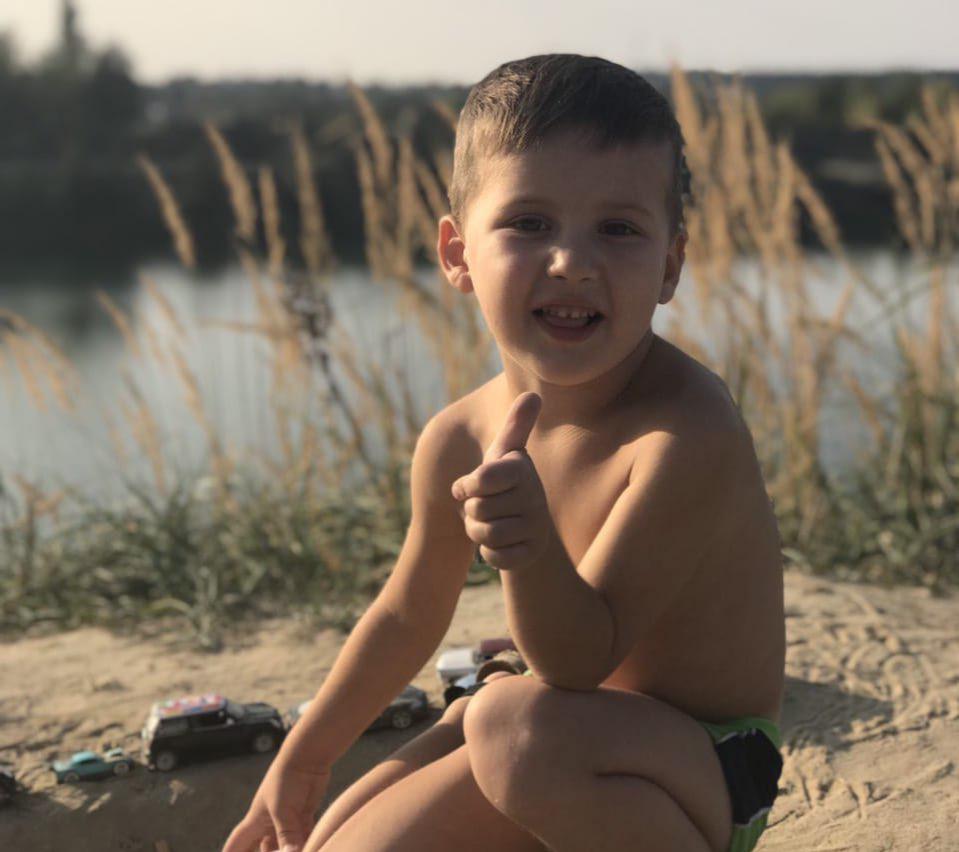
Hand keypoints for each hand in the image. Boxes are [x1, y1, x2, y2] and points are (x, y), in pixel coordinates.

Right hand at [222, 750, 330, 851]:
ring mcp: (288, 818)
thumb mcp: (282, 810)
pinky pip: (304, 835)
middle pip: (260, 847)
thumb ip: (286, 835)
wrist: (307, 757)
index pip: (237, 843)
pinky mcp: (305, 814)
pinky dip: (307, 843)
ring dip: (286, 851)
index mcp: (255, 821)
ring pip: (283, 844)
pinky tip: (313, 848)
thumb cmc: (286, 779)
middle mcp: (269, 822)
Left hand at [451, 391, 552, 570]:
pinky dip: (489, 552)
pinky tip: (499, 541)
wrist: (517, 519)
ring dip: (477, 531)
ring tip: (488, 522)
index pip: (481, 480)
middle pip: (477, 510)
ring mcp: (536, 527)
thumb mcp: (502, 452)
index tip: (468, 485)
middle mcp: (536, 497)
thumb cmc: (502, 481)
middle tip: (483, 505)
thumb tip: (534, 395)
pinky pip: (496, 557)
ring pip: (484, 535)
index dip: (466, 485)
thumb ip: (515, 426)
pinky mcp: (531, 553)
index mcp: (523, 470)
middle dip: (470, 510)